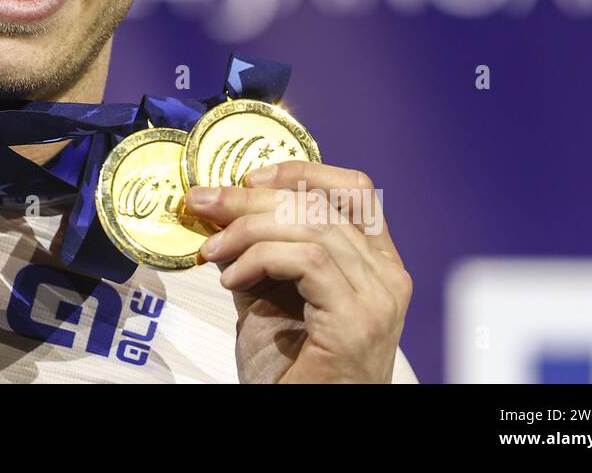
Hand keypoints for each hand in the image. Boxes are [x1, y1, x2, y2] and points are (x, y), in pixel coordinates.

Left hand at [183, 161, 411, 382]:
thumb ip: (260, 252)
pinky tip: (232, 279)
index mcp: (376, 265)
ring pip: (312, 226)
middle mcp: (387, 277)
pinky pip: (306, 260)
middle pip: (321, 205)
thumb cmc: (292, 371)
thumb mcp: (273, 296)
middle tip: (204, 202)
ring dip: (247, 229)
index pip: (355, 191)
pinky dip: (260, 259)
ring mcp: (378, 298)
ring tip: (213, 252)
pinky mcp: (356, 320)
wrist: (303, 418)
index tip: (251, 178)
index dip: (301, 172)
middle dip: (251, 198)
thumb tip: (220, 208)